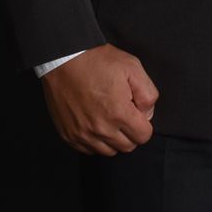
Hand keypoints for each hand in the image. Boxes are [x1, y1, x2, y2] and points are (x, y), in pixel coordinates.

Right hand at [41, 43, 158, 155]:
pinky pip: (88, 150)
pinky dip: (94, 141)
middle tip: (124, 113)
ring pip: (108, 152)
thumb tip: (147, 114)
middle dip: (130, 132)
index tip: (136, 112)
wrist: (64, 59)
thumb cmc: (98, 61)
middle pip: (127, 147)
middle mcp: (100, 129)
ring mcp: (82, 134)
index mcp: (118, 112)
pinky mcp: (69, 135)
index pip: (143, 136)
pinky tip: (94, 123)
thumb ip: (147, 94)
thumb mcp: (132, 67)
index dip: (144, 123)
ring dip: (113, 139)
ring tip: (108, 118)